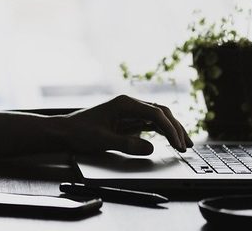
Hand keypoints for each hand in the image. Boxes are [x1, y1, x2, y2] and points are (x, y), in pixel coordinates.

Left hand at [60, 95, 191, 154]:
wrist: (65, 131)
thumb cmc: (80, 132)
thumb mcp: (102, 140)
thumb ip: (126, 144)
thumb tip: (150, 147)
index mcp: (124, 104)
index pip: (155, 113)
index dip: (169, 128)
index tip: (178, 143)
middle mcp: (129, 104)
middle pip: (161, 112)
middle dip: (176, 128)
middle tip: (186, 146)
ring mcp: (130, 111)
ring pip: (158, 117)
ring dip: (172, 129)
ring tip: (184, 144)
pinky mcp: (128, 120)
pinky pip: (150, 123)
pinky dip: (162, 132)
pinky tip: (170, 140)